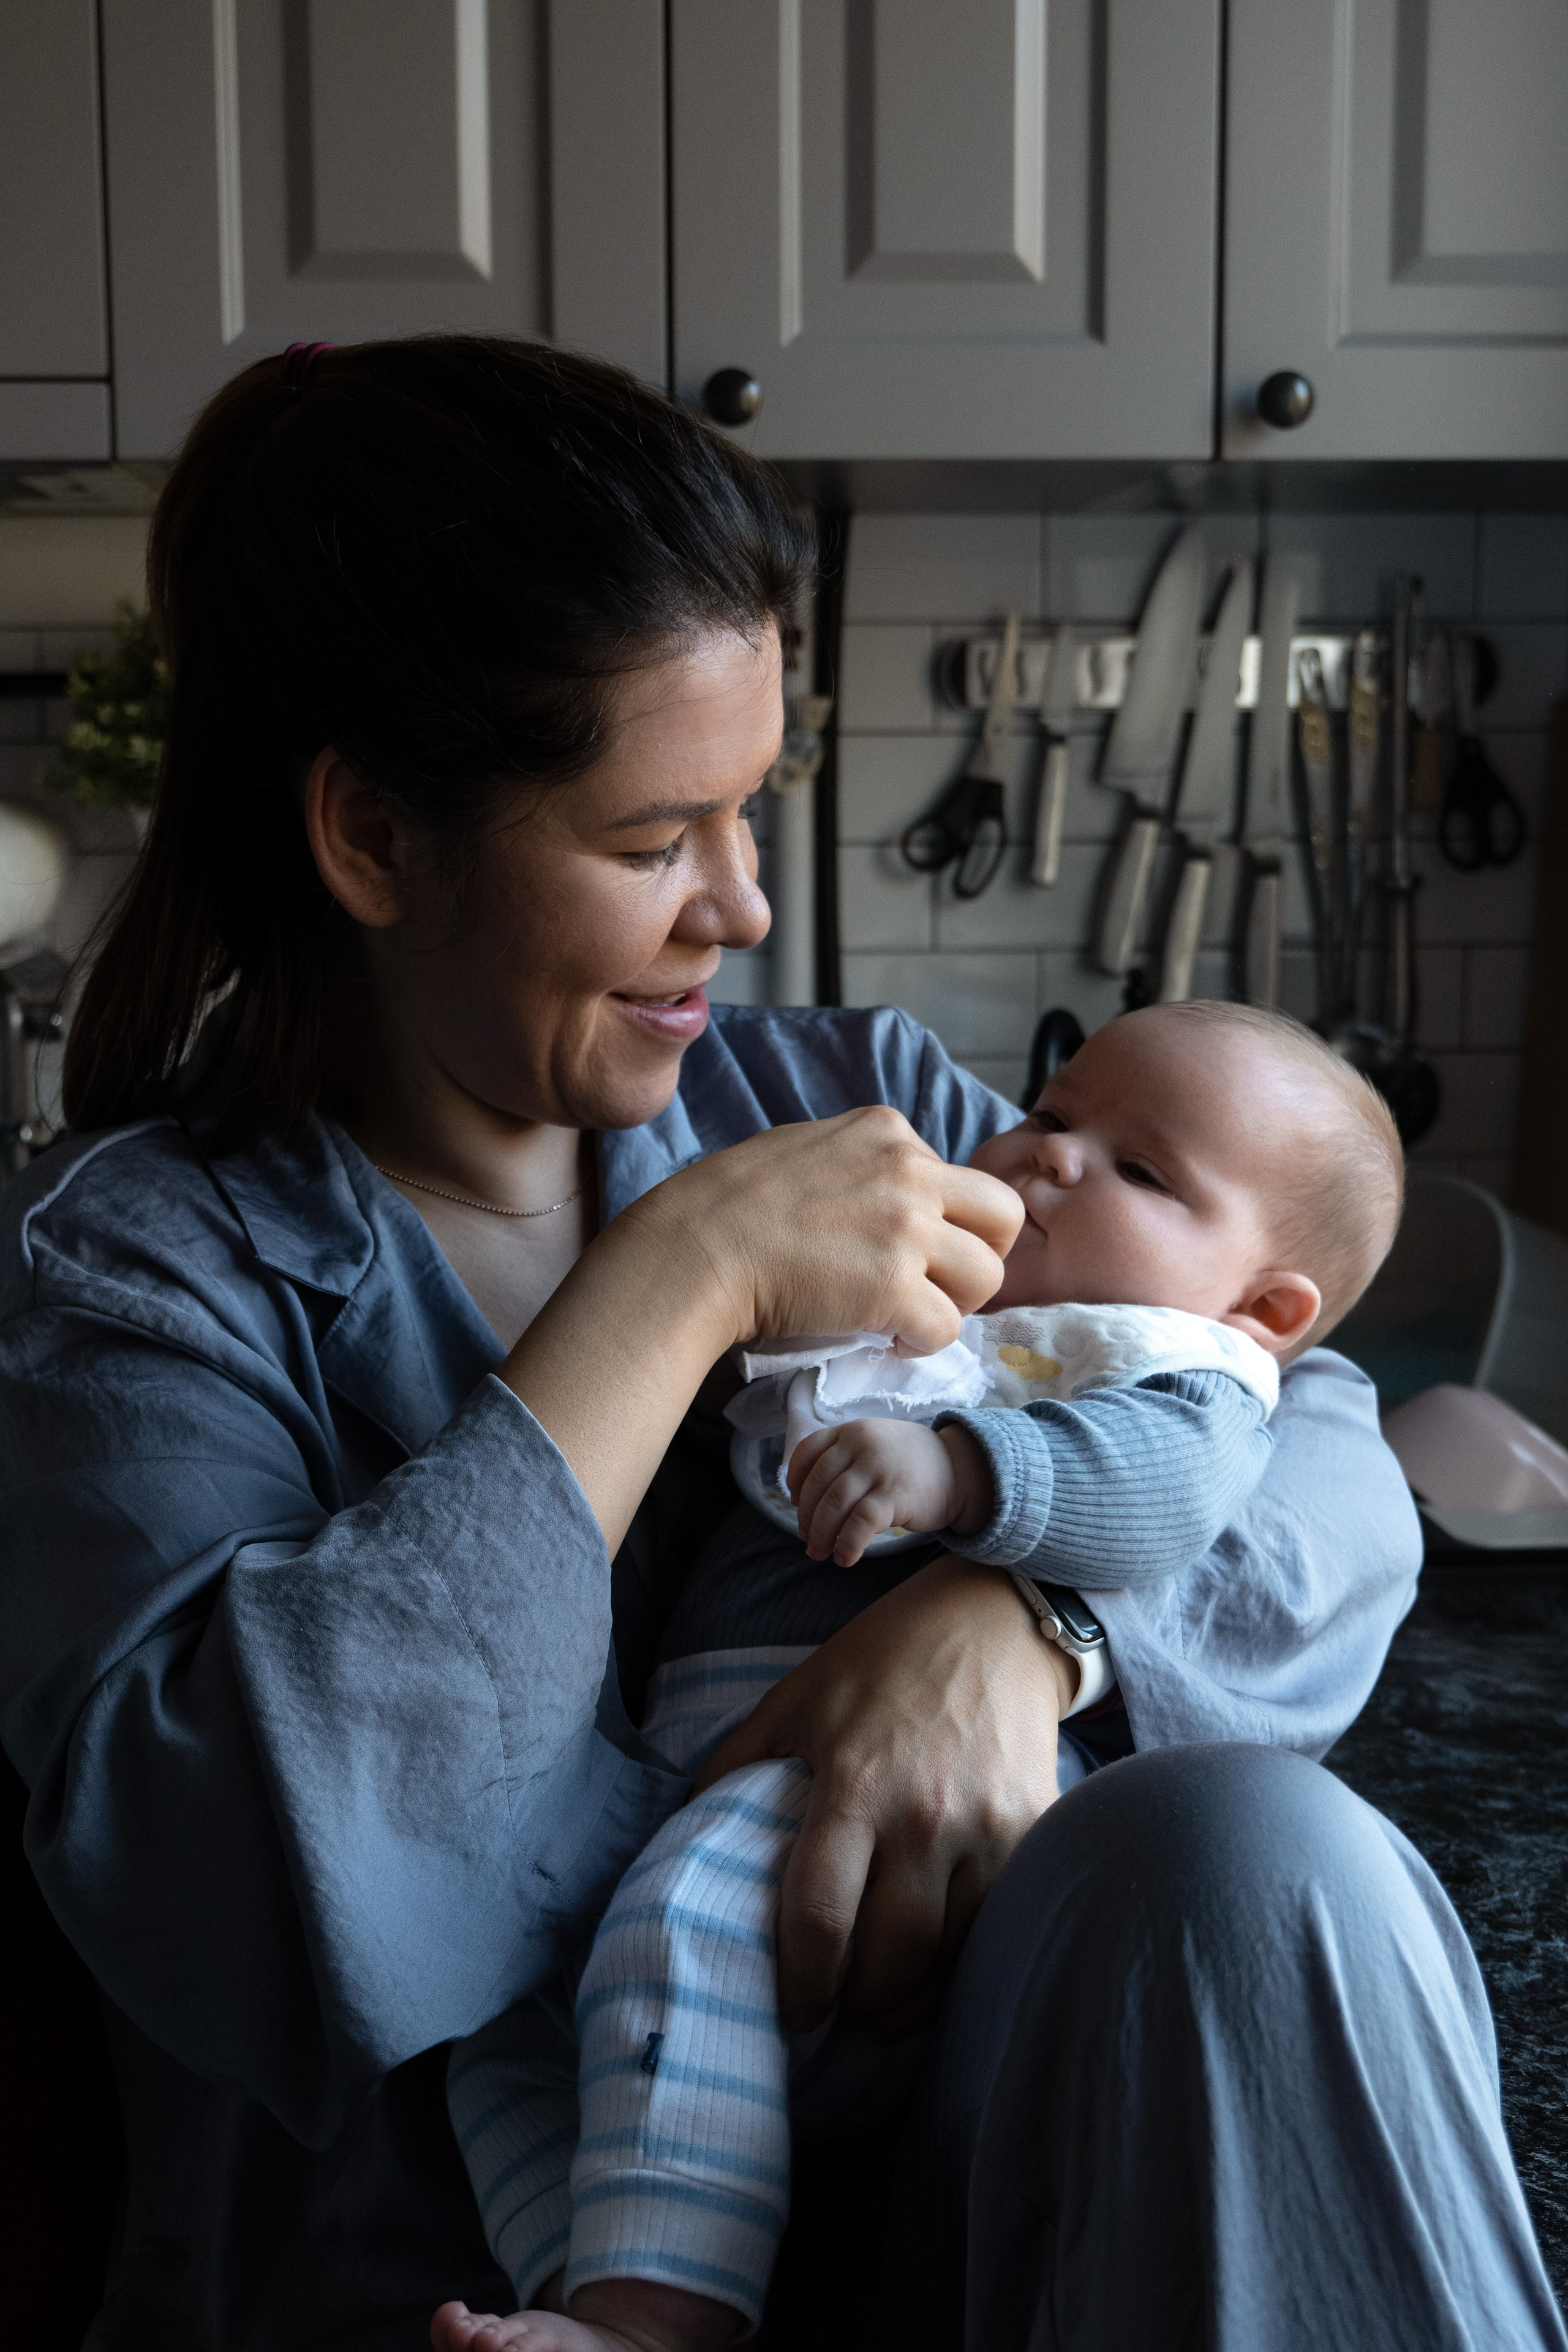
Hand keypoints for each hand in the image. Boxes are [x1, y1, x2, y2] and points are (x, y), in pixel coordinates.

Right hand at [503, 1108, 1018, 1555]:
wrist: (694, 1249)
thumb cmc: (728, 1204)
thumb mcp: (807, 1149)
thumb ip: (862, 1165)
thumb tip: (895, 1199)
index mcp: (888, 1131)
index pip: (959, 1177)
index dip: (943, 1222)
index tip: (905, 1249)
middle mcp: (910, 1170)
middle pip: (1004, 1216)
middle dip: (981, 1256)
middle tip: (938, 1286)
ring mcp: (907, 1228)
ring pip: (988, 1277)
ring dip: (954, 1304)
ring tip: (906, 1316)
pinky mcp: (896, 1288)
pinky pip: (947, 1328)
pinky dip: (921, 1343)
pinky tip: (884, 1338)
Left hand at [693, 1556, 1076, 2035]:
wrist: (993, 1623)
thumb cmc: (882, 1662)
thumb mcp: (795, 1699)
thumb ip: (737, 1768)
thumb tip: (685, 1838)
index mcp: (854, 1783)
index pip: (819, 1919)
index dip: (801, 1985)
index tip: (793, 2012)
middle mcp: (925, 1816)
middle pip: (888, 1961)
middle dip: (855, 2006)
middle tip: (835, 2014)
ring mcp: (988, 1829)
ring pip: (947, 1959)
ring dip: (909, 2000)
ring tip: (880, 2006)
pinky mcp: (1035, 1832)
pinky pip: (994, 1927)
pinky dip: (961, 1962)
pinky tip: (934, 1968)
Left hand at [788, 1419, 992, 1565]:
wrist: (960, 1468)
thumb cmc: (911, 1464)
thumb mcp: (875, 1446)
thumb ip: (844, 1462)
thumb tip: (805, 1504)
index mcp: (852, 1431)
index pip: (807, 1451)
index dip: (795, 1481)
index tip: (794, 1503)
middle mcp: (861, 1444)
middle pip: (817, 1484)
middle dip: (806, 1517)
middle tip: (807, 1540)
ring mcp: (878, 1468)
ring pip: (833, 1504)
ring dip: (821, 1534)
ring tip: (820, 1553)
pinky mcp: (895, 1494)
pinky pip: (860, 1523)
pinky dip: (847, 1544)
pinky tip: (845, 1558)